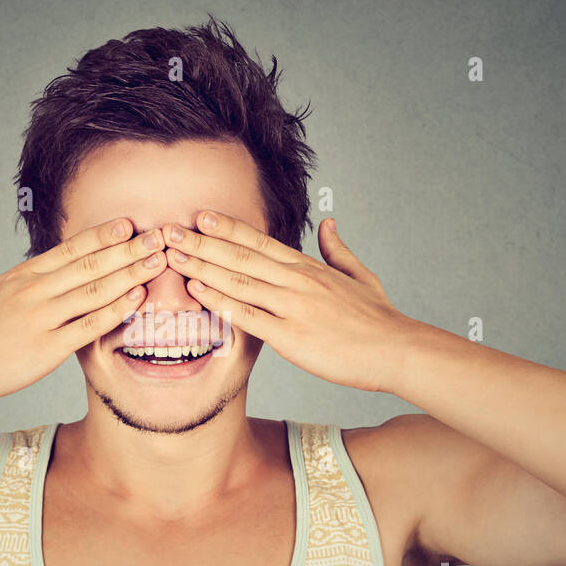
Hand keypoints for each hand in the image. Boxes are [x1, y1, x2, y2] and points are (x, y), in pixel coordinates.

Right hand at [0, 218, 169, 404]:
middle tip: (160, 236)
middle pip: (91, 263)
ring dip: (132, 274)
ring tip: (159, 262)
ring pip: (96, 290)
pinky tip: (139, 300)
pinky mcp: (47, 347)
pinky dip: (117, 311)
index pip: (69, 249)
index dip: (101, 235)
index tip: (128, 224)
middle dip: (129, 249)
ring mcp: (42, 317)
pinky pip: (90, 326)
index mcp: (21, 275)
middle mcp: (35, 290)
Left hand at [161, 212, 408, 392]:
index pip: (260, 241)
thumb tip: (328, 223)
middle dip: (201, 242)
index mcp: (308, 267)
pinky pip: (247, 315)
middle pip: (240, 255)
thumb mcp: (360, 276)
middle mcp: (296, 280)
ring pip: (238, 280)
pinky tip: (197, 292)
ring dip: (201, 267)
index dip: (227, 228)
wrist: (396, 349)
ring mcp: (292, 306)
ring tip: (172, 256)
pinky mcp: (290, 335)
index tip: (200, 216)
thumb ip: (338, 249)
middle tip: (169, 231)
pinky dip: (220, 301)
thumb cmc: (379, 319)